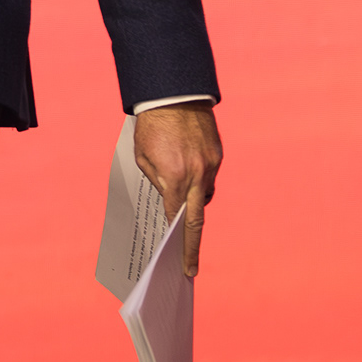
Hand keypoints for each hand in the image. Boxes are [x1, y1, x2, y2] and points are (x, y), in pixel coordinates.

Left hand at [133, 102, 221, 279]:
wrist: (174, 93)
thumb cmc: (151, 126)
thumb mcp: (143, 158)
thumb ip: (158, 182)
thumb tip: (169, 201)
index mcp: (175, 177)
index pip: (177, 220)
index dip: (179, 244)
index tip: (182, 265)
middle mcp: (198, 174)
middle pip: (197, 220)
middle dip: (192, 247)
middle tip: (191, 268)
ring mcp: (211, 165)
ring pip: (204, 195)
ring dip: (193, 200)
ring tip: (179, 194)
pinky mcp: (218, 154)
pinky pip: (209, 177)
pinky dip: (199, 180)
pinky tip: (187, 170)